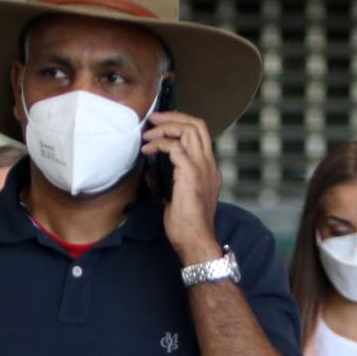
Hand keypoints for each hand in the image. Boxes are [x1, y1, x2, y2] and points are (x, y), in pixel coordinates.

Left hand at [142, 110, 221, 261]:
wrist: (195, 239)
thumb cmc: (186, 224)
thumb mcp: (178, 196)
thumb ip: (170, 179)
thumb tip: (152, 169)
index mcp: (209, 169)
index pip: (200, 135)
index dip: (180, 124)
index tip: (161, 126)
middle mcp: (209, 164)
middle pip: (198, 125)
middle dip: (174, 116)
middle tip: (154, 118)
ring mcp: (202, 167)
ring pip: (189, 130)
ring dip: (165, 127)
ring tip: (148, 133)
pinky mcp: (190, 173)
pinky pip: (174, 147)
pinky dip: (159, 144)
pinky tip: (147, 150)